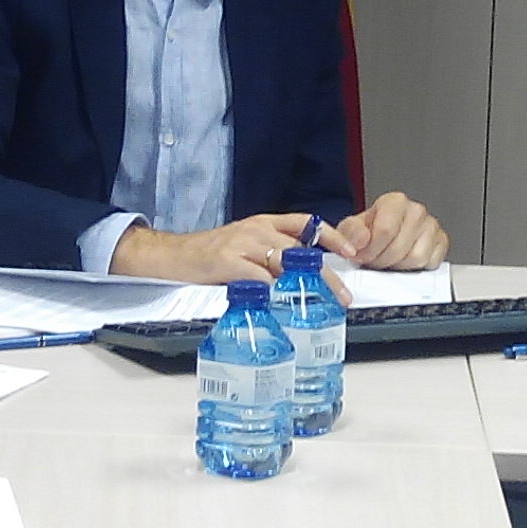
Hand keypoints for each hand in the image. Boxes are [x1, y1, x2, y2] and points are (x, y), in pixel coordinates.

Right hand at [118, 215, 344, 294]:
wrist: (176, 255)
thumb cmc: (211, 254)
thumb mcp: (246, 243)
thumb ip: (272, 253)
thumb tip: (304, 274)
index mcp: (265, 222)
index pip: (305, 223)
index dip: (330, 236)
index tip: (350, 252)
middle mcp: (258, 229)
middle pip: (302, 249)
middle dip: (326, 274)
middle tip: (342, 295)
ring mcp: (243, 244)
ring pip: (285, 263)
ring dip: (306, 286)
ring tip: (320, 305)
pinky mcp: (228, 261)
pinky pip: (258, 277)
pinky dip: (273, 291)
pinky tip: (283, 304)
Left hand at [324, 192, 447, 272]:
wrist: (381, 238)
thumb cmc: (368, 232)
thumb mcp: (349, 230)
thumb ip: (349, 234)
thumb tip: (358, 242)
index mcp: (395, 202)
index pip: (385, 230)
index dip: (370, 250)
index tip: (361, 255)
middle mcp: (416, 211)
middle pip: (399, 247)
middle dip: (381, 261)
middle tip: (373, 260)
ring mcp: (431, 226)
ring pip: (415, 258)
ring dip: (398, 266)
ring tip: (387, 260)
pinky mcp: (441, 243)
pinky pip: (429, 263)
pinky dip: (414, 268)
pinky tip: (403, 262)